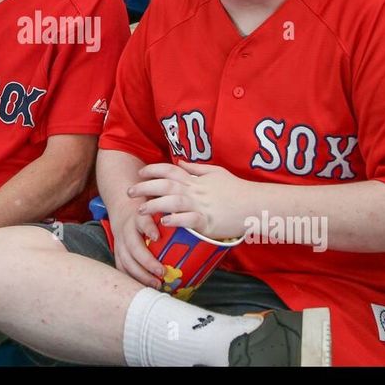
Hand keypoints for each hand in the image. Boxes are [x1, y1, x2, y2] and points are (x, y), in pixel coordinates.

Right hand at [108, 197, 164, 288]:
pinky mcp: (118, 254)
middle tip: (162, 272)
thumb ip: (171, 214)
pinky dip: (132, 279)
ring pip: (127, 261)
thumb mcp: (157, 209)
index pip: (143, 222)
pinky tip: (144, 287)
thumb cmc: (147, 214)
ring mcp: (120, 244)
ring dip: (141, 275)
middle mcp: (128, 231)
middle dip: (147, 261)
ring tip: (156, 284)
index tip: (157, 237)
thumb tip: (194, 223)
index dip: (149, 228)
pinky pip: (122, 269)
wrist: (123, 213)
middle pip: (134, 247)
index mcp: (139, 218)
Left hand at [128, 160, 255, 241]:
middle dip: (145, 187)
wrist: (255, 204)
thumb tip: (180, 162)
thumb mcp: (216, 173)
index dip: (153, 170)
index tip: (140, 173)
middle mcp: (195, 191)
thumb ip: (197, 168)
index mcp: (196, 180)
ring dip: (154, 205)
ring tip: (140, 210)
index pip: (170, 170)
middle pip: (165, 185)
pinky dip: (176, 220)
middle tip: (130, 192)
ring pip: (173, 202)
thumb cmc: (236, 189)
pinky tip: (164, 222)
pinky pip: (189, 220)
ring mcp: (201, 206)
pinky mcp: (208, 222)